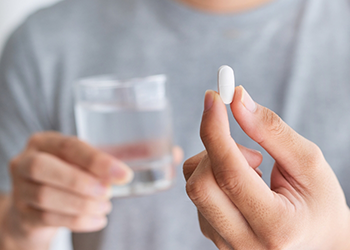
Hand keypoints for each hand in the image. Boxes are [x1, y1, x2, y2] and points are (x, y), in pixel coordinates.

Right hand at [1, 132, 132, 249]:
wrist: (37, 208)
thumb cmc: (64, 178)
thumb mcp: (78, 164)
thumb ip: (96, 165)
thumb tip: (121, 174)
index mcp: (43, 142)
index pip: (69, 146)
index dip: (97, 160)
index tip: (123, 174)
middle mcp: (24, 162)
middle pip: (43, 167)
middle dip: (80, 181)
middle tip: (108, 192)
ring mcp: (19, 189)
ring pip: (45, 195)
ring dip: (82, 203)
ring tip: (105, 207)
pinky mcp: (22, 215)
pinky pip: (48, 218)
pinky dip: (78, 220)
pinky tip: (98, 220)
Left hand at [184, 87, 349, 248]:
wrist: (317, 241)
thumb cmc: (319, 202)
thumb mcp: (308, 163)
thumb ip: (271, 130)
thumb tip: (237, 100)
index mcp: (276, 226)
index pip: (230, 174)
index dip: (216, 131)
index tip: (212, 98)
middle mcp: (244, 242)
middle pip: (201, 185)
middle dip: (216, 150)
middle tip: (252, 150)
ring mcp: (224, 243)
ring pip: (194, 187)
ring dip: (217, 164)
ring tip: (254, 172)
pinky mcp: (212, 235)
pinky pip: (198, 194)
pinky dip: (214, 175)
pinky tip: (242, 185)